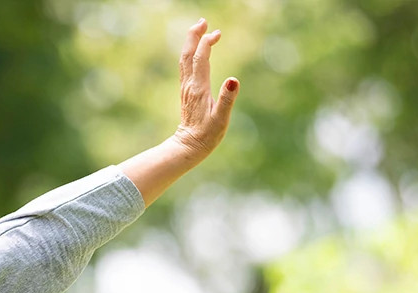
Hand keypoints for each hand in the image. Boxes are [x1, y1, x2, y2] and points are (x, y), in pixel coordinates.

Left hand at [173, 18, 239, 159]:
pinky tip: (195, 50)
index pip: (200, 58)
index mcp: (199, 88)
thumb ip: (227, 99)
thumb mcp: (221, 119)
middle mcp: (189, 85)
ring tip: (199, 29)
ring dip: (190, 42)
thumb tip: (233, 80)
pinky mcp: (186, 92)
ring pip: (184, 59)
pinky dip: (189, 53)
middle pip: (187, 54)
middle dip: (194, 36)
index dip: (207, 43)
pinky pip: (185, 67)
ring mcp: (186, 88)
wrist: (189, 146)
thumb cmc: (207, 135)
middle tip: (203, 21)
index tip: (218, 33)